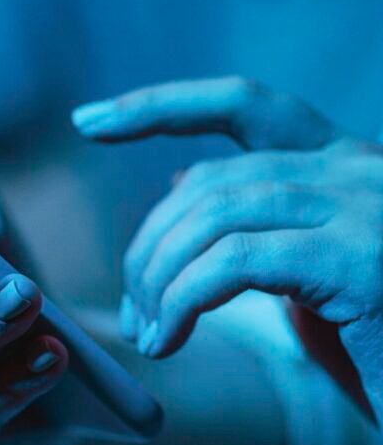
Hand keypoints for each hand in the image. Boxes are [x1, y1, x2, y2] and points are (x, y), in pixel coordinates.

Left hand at [73, 76, 382, 416]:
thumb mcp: (308, 276)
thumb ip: (252, 224)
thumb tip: (179, 184)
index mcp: (343, 166)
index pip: (243, 106)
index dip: (159, 105)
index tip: (89, 120)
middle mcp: (359, 170)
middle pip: (210, 181)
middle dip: (150, 243)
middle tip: (132, 308)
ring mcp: (366, 207)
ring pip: (215, 215)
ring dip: (159, 276)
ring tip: (148, 332)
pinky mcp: (363, 257)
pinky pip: (235, 262)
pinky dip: (182, 299)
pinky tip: (166, 339)